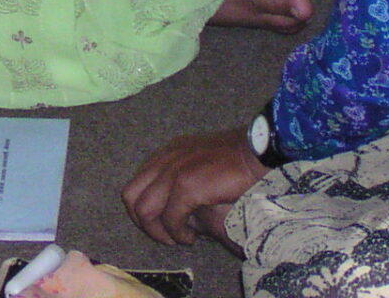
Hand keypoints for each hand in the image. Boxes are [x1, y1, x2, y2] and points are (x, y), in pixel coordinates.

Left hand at [122, 129, 266, 247]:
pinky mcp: (187, 185)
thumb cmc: (235, 159)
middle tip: (166, 236)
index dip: (142, 211)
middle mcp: (165, 159)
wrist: (257, 150)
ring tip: (180, 238)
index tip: (161, 225)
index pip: (135, 184)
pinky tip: (191, 238)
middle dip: (144, 223)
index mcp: (167, 153)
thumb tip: (176, 214)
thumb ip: (183, 180)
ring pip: (144, 210)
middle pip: (131, 197)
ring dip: (159, 232)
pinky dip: (178, 233)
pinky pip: (170, 218)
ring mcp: (174, 170)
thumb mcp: (200, 162)